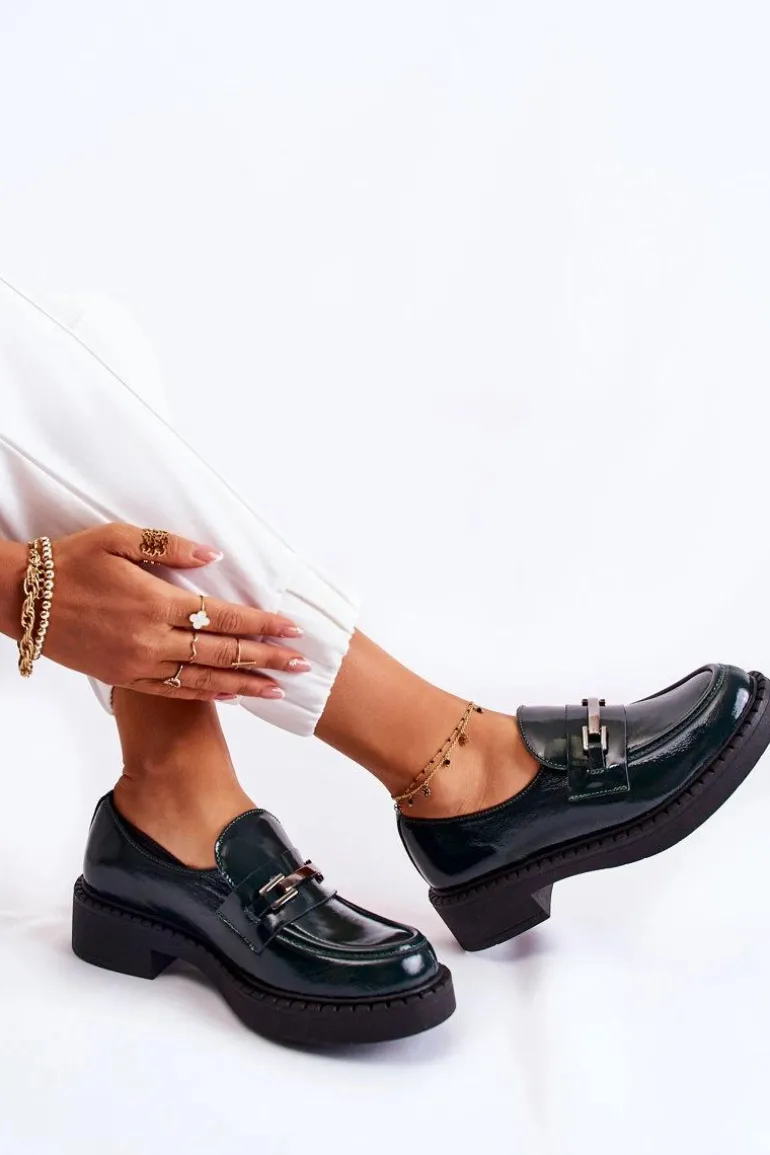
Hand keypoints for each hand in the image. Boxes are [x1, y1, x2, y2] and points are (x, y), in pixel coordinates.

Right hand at [4, 523, 307, 700]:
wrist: (22, 599)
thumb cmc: (71, 561)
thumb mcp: (119, 538)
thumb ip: (170, 548)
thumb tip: (215, 556)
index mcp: (156, 602)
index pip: (224, 617)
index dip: (261, 624)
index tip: (292, 628)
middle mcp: (151, 639)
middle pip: (222, 653)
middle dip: (266, 658)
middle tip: (302, 664)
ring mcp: (138, 663)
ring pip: (203, 679)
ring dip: (245, 684)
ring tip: (278, 689)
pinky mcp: (123, 678)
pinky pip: (174, 691)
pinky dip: (207, 695)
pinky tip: (233, 696)